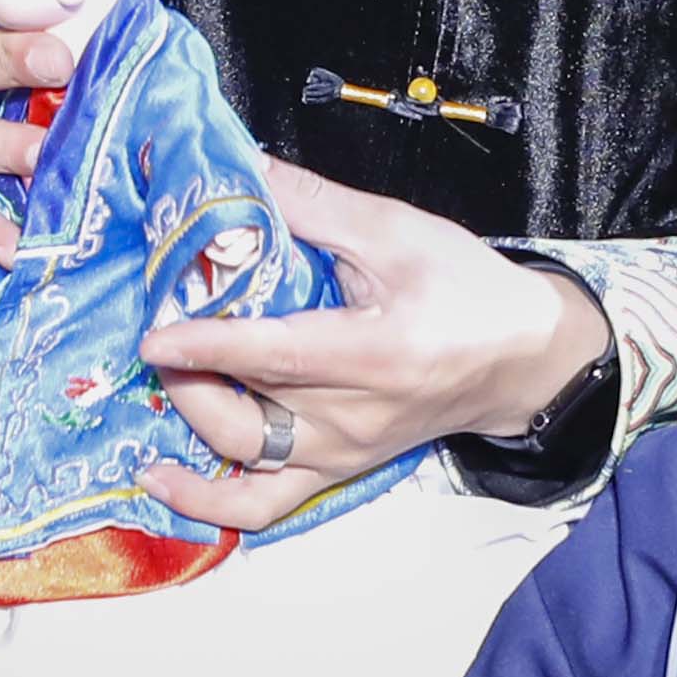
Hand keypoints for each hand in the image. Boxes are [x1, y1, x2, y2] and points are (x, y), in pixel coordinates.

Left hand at [131, 162, 606, 530]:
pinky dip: (207, 502)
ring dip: (191, 427)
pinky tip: (160, 477)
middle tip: (159, 332)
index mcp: (374, 355)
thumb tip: (241, 168)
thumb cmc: (464, 287)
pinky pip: (263, 507)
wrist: (522, 357)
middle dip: (187, 382)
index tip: (154, 334)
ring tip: (160, 382)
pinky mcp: (335, 471)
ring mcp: (341, 455)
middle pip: (245, 417)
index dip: (206, 347)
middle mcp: (352, 419)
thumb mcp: (395, 231)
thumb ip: (312, 204)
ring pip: (244, 464)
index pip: (273, 357)